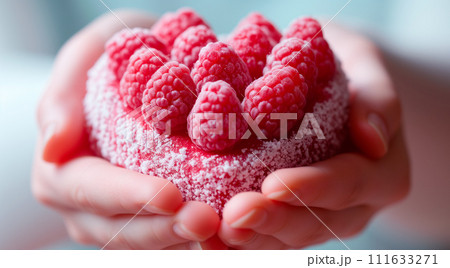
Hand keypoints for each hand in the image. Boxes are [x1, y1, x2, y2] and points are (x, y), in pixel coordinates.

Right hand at [32, 10, 221, 249]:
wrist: (124, 86)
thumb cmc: (103, 69)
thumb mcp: (78, 64)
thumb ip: (59, 101)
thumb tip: (52, 148)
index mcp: (61, 176)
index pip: (93, 191)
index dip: (132, 197)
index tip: (171, 195)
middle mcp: (85, 210)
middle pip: (122, 230)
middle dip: (165, 228)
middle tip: (207, 220)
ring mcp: (114, 222)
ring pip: (147, 244)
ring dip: (183, 240)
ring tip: (221, 232)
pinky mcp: (143, 222)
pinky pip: (166, 241)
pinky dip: (192, 239)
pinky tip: (223, 233)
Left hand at [218, 23, 409, 248]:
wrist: (327, 90)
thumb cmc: (342, 70)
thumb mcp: (364, 63)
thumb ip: (376, 95)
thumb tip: (373, 139)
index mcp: (382, 172)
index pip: (349, 184)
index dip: (312, 188)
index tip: (272, 185)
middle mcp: (354, 206)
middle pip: (315, 223)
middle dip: (273, 222)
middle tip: (233, 216)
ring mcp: (322, 217)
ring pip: (288, 240)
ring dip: (250, 240)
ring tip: (212, 233)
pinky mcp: (294, 219)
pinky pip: (269, 239)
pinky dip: (239, 242)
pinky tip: (209, 239)